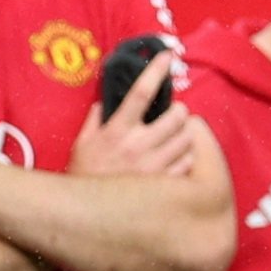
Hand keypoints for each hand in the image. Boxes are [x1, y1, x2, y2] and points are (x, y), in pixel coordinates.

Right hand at [71, 50, 195, 176]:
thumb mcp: (82, 142)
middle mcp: (137, 145)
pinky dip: (186, 158)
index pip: (141, 92)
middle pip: (177, 116)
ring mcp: (153, 165)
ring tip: (176, 137)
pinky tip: (175, 159)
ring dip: (186, 134)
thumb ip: (95, 119)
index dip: (156, 71)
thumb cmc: (83, 175)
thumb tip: (104, 101)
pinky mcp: (164, 184)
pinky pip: (188, 163)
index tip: (167, 56)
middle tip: (175, 115)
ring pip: (187, 139)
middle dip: (180, 112)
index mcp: (117, 130)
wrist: (84, 215)